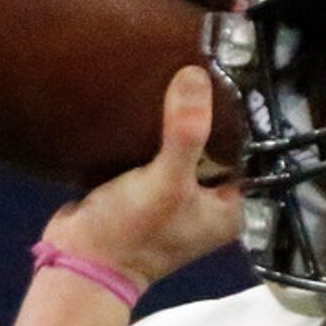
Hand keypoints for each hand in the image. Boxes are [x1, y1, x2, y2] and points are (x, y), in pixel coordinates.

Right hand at [41, 66, 243, 289]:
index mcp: (229, 210)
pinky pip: (158, 151)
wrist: (79, 261)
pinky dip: (155, 131)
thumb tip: (197, 74)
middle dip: (206, 114)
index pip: (247, 154)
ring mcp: (176, 197)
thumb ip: (186, 131)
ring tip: (178, 71)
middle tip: (201, 64)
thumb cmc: (133, 230)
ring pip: (186, 147)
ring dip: (179, 119)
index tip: (231, 76)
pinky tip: (151, 97)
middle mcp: (209, 204)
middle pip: (216, 147)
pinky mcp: (146, 189)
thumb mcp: (166, 180)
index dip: (239, 118)